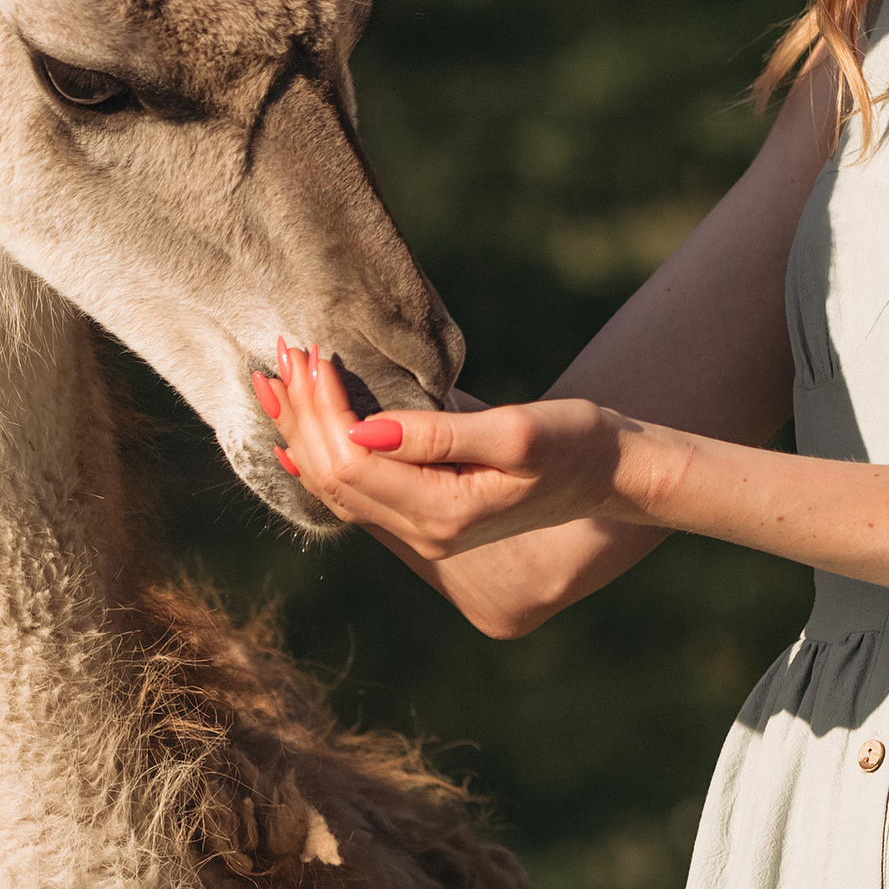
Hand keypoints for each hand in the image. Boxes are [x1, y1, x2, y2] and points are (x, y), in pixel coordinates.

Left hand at [256, 338, 630, 558]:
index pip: (353, 461)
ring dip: (305, 434)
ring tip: (274, 384)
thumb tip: (365, 427)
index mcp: (442, 513)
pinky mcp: (428, 518)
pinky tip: (301, 435)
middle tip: (280, 356)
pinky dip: (325, 456)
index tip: (308, 353)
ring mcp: (424, 533)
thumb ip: (439, 435)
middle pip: (335, 478)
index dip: (321, 408)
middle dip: (302, 416)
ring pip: (339, 488)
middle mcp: (424, 534)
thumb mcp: (516, 431)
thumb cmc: (576, 442)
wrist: (613, 474)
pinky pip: (359, 494)